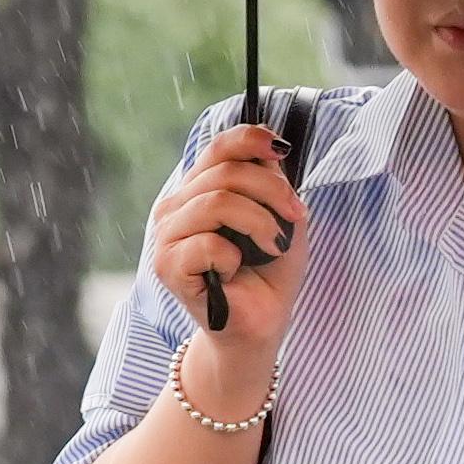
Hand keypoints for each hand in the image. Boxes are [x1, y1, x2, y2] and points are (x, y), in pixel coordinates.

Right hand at [143, 118, 311, 350]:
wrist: (260, 324)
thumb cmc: (268, 273)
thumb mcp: (281, 218)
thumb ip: (272, 183)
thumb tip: (270, 149)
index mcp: (199, 189)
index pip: (219, 147)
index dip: (250, 139)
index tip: (283, 151)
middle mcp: (177, 206)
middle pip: (225, 172)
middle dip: (271, 190)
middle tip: (296, 216)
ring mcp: (167, 236)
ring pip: (216, 202)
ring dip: (259, 223)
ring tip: (273, 246)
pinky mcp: (167, 267)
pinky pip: (206, 244)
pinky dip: (232, 257)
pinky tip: (233, 271)